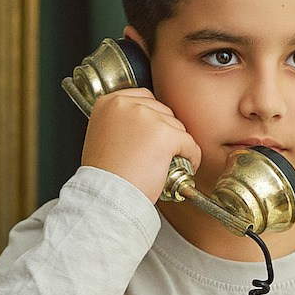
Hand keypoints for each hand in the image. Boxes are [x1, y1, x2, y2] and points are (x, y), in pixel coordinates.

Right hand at [80, 87, 201, 203]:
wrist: (107, 195)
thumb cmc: (104, 175)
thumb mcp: (102, 136)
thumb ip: (121, 123)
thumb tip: (143, 125)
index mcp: (109, 102)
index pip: (144, 98)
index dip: (154, 118)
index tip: (155, 133)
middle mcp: (126, 104)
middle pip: (162, 110)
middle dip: (166, 131)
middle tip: (162, 152)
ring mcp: (147, 117)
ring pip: (177, 126)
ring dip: (177, 144)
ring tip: (167, 163)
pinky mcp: (165, 135)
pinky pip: (189, 143)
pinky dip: (191, 157)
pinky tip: (184, 167)